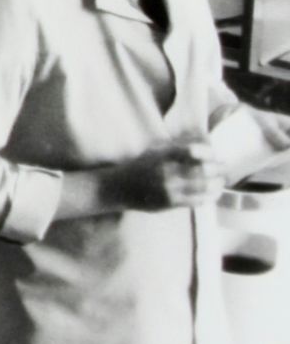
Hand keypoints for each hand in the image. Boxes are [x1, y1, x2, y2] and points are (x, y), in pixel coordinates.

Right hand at [106, 143, 225, 210]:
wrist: (118, 188)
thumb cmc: (139, 166)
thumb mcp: (154, 150)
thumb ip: (177, 146)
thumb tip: (204, 140)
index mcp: (163, 155)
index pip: (193, 150)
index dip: (209, 152)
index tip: (215, 155)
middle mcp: (167, 171)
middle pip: (204, 169)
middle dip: (219, 169)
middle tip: (225, 168)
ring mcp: (169, 188)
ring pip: (204, 186)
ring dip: (218, 184)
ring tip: (221, 182)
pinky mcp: (170, 203)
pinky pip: (197, 200)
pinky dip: (209, 197)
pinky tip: (213, 194)